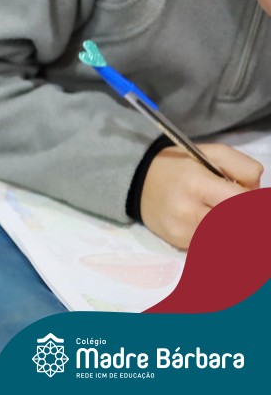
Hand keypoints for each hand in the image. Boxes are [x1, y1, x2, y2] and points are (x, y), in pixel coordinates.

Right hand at [140, 143, 262, 248]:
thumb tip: (259, 194)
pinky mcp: (179, 243)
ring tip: (222, 212)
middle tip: (241, 207)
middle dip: (248, 219)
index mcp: (197, 183)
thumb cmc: (179, 165)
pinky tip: (211, 223)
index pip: (241, 203)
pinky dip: (219, 236)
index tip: (252, 198)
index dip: (255, 204)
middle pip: (238, 226)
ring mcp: (183, 231)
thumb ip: (243, 167)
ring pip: (228, 240)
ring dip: (235, 230)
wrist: (138, 181)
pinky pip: (212, 244)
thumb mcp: (212, 152)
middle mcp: (188, 211)